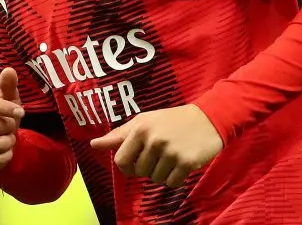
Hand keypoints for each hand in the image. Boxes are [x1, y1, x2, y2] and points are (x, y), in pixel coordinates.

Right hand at [0, 67, 24, 171]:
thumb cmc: (1, 114)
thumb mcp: (6, 97)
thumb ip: (7, 84)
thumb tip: (9, 70)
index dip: (5, 107)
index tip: (21, 112)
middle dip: (8, 126)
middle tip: (12, 127)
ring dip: (8, 142)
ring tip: (10, 139)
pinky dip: (4, 157)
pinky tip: (6, 152)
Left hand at [89, 104, 223, 186]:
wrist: (208, 117)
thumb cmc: (171, 120)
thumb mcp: (144, 121)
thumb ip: (119, 135)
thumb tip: (93, 145)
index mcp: (140, 128)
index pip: (121, 160)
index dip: (127, 166)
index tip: (136, 162)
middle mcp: (154, 140)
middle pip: (140, 172)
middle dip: (148, 168)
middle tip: (160, 154)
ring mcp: (171, 152)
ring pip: (156, 179)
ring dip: (163, 172)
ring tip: (172, 155)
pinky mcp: (187, 162)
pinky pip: (172, 183)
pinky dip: (176, 178)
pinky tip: (182, 163)